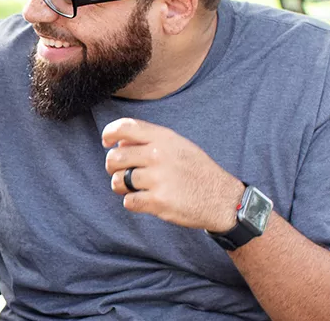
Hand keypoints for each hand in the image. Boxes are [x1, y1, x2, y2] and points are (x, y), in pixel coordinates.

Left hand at [102, 118, 245, 232]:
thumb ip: (150, 140)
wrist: (223, 199)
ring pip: (117, 181)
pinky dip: (133, 203)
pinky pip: (128, 202)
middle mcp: (159, 155)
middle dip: (112, 167)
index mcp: (164, 138)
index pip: (125, 127)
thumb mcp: (178, 146)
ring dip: (121, 187)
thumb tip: (118, 143)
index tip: (106, 142)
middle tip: (121, 173)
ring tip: (135, 188)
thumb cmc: (196, 171)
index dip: (109, 133)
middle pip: (114, 158)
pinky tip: (146, 200)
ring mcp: (158, 179)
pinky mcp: (158, 201)